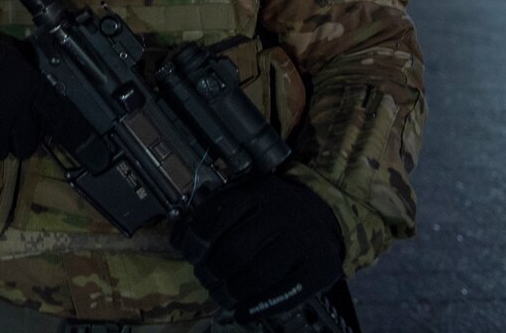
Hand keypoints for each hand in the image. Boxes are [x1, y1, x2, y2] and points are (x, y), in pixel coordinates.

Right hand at [0, 22, 72, 160]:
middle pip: (29, 144)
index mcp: (29, 88)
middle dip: (21, 135)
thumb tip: (36, 92)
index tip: (94, 153)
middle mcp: (15, 114)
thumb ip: (25, 77)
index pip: (62, 118)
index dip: (79, 137)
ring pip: (2, 152)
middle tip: (6, 120)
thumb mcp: (7, 55)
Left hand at [174, 174, 344, 320]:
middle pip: (234, 250)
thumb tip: (179, 240)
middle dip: (212, 271)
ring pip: (256, 275)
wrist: (327, 213)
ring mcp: (302, 242)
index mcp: (257, 193)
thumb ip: (216, 213)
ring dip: (231, 292)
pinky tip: (242, 313)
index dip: (195, 240)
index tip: (190, 254)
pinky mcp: (319, 268)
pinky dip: (257, 308)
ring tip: (223, 296)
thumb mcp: (248, 198)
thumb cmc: (276, 211)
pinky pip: (284, 294)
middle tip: (207, 280)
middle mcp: (281, 214)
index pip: (217, 216)